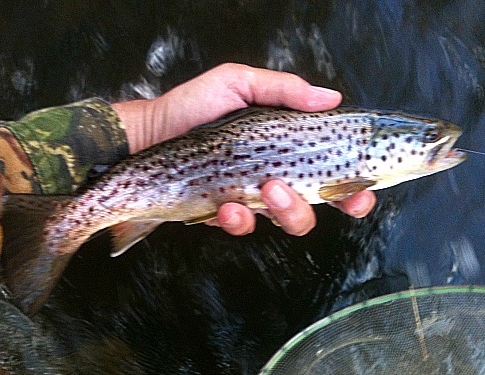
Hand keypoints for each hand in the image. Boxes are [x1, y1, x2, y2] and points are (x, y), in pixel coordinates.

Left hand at [112, 63, 375, 235]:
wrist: (149, 134)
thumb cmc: (193, 106)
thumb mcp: (238, 83)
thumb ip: (284, 90)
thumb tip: (331, 98)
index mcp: (286, 147)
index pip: (330, 171)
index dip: (352, 188)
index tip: (361, 192)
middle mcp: (274, 176)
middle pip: (315, 206)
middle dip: (317, 206)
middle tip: (300, 190)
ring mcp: (251, 198)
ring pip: (286, 221)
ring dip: (286, 210)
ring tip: (266, 188)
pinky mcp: (225, 214)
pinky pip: (244, 227)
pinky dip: (239, 220)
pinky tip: (226, 206)